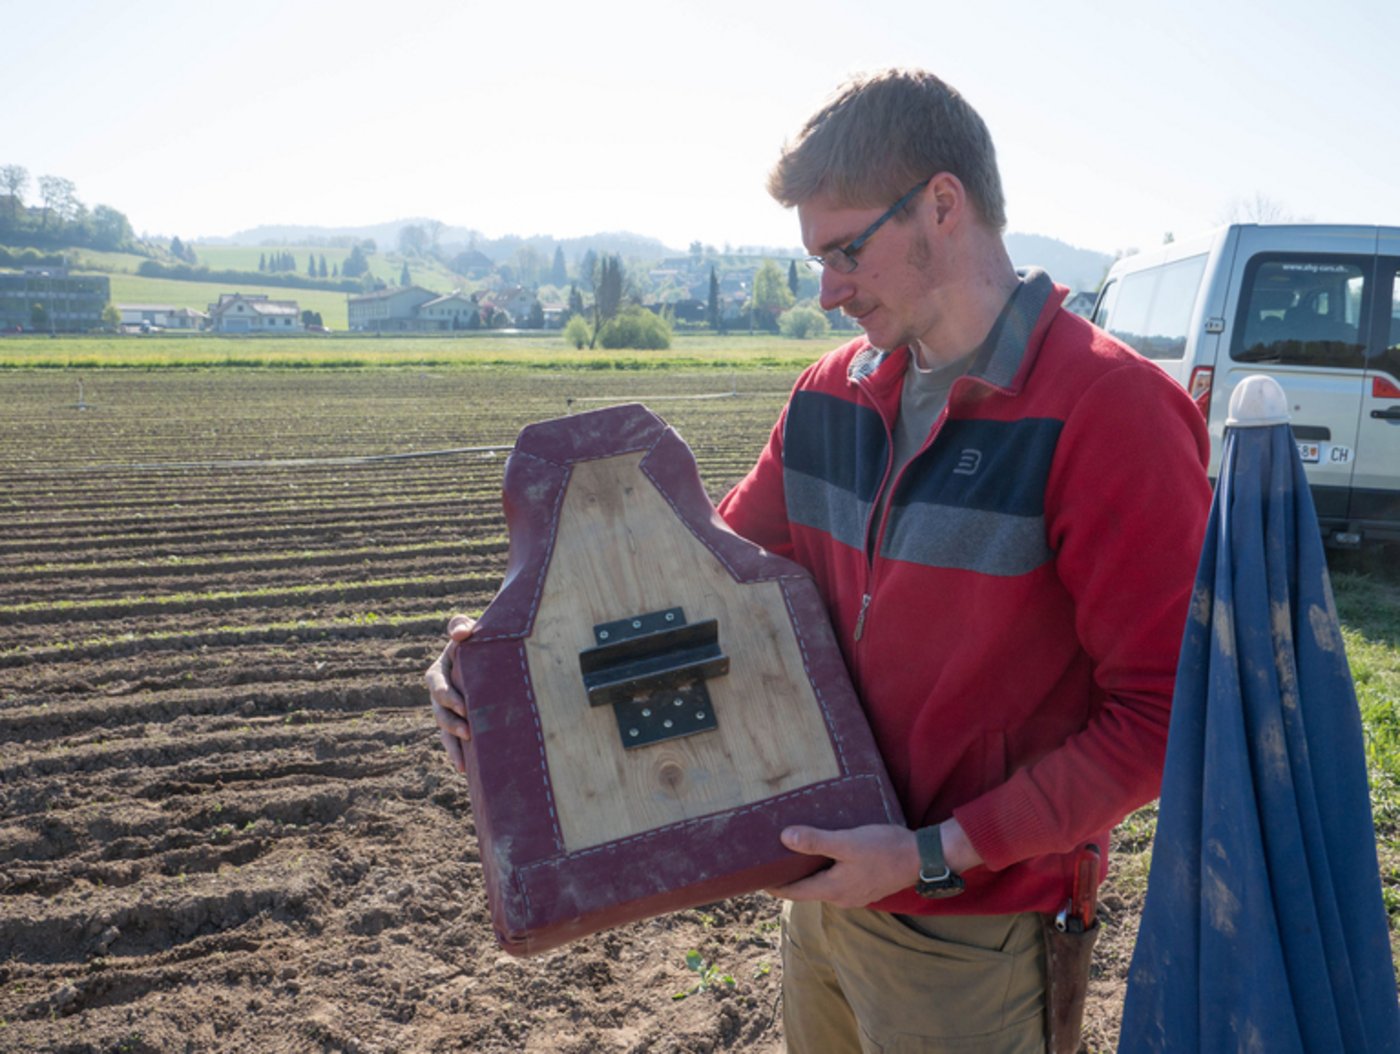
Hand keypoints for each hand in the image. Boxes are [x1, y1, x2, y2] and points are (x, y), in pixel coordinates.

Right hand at [426, 614, 475, 772]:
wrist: (490, 652)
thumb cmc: (478, 638)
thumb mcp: (468, 629)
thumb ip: (460, 626)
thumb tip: (460, 634)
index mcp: (440, 670)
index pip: (437, 683)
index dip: (447, 695)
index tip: (464, 706)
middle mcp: (441, 693)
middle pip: (440, 711)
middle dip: (452, 724)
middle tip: (469, 732)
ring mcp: (449, 710)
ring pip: (445, 730)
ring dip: (453, 745)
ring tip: (464, 761)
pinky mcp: (460, 721)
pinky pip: (454, 740)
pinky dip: (458, 753)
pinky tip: (466, 769)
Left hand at [766, 824, 920, 908]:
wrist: (923, 858)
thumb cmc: (885, 848)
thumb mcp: (847, 842)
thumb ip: (816, 841)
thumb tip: (785, 838)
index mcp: (833, 890)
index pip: (794, 892)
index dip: (774, 886)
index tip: (755, 878)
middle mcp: (842, 898)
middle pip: (807, 890)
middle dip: (790, 878)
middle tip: (772, 862)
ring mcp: (856, 894)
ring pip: (824, 885)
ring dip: (809, 873)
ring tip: (795, 855)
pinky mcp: (867, 887)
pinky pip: (838, 881)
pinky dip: (826, 871)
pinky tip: (827, 855)